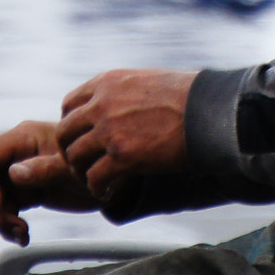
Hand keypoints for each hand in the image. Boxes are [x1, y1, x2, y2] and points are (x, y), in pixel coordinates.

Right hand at [0, 119, 101, 245]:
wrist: (113, 182)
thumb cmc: (97, 165)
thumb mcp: (74, 169)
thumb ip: (44, 169)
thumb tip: (14, 173)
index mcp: (23, 138)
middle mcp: (13, 154)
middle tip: (6, 222)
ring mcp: (13, 174)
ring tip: (19, 231)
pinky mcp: (19, 193)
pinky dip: (3, 226)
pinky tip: (23, 236)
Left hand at [56, 69, 193, 199]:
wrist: (210, 111)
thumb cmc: (189, 97)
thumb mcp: (147, 81)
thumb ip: (124, 94)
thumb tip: (121, 106)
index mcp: (108, 83)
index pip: (70, 105)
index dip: (72, 125)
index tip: (82, 139)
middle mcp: (102, 104)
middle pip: (64, 132)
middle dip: (69, 151)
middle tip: (80, 165)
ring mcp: (110, 130)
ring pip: (75, 157)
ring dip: (81, 173)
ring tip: (94, 181)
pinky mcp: (123, 157)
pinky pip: (94, 178)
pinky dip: (97, 189)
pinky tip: (107, 193)